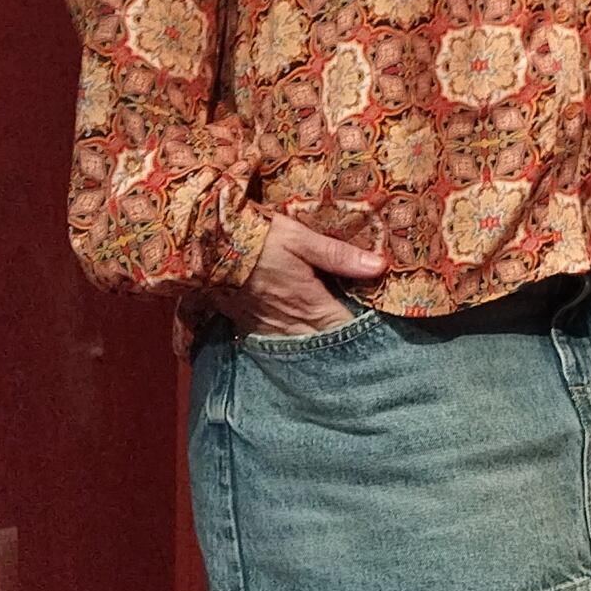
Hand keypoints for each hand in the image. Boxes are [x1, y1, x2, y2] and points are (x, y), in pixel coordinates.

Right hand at [208, 214, 386, 336]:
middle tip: (367, 348)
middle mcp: (290, 325)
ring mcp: (268, 329)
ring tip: (338, 349)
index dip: (367, 334)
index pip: (345, 330)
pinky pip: (276, 346)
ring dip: (319, 351)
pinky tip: (301, 344)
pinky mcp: (248, 326)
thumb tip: (379, 266)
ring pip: (301, 351)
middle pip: (325, 347)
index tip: (385, 334)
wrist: (205, 246)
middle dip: (345, 348)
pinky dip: (292, 347)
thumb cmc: (257, 238)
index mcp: (309, 304)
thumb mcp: (300, 239)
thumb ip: (339, 255)